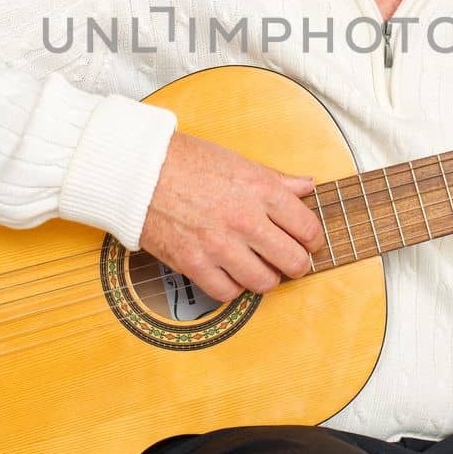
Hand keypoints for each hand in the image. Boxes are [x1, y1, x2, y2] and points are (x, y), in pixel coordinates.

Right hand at [140, 132, 321, 301]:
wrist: (139, 171)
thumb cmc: (186, 161)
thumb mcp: (238, 161)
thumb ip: (276, 179)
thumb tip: (307, 186)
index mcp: (261, 190)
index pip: (308, 228)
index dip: (312, 240)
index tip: (307, 242)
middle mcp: (245, 220)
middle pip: (294, 261)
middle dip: (296, 264)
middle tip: (288, 260)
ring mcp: (220, 244)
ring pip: (264, 282)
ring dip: (265, 277)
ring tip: (258, 267)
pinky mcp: (194, 263)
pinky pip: (228, 292)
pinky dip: (232, 287)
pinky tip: (229, 273)